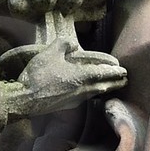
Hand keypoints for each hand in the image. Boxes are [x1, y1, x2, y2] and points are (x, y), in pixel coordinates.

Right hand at [0, 38, 125, 123]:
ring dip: (105, 89)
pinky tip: (88, 92)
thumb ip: (63, 44)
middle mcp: (83, 90)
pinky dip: (92, 93)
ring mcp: (76, 100)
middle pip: (104, 86)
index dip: (115, 72)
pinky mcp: (67, 106)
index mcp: (82, 76)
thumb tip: (73, 45)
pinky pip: (85, 98)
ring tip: (110, 86)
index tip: (124, 71)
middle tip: (124, 80)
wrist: (25, 99)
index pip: (104, 73)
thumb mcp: (50, 53)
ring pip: (95, 93)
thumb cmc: (38, 75)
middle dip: (115, 82)